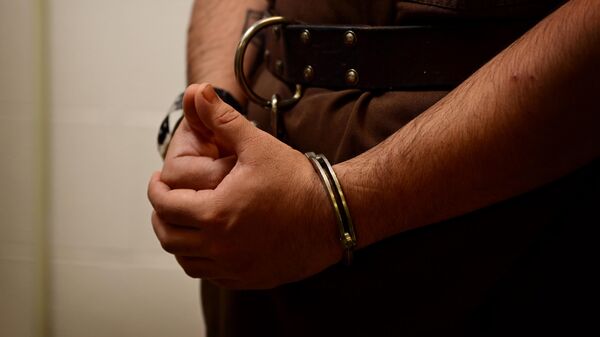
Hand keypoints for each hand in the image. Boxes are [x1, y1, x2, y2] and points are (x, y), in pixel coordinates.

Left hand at [148, 84, 340, 288]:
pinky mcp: (249, 278)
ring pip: (186, 260)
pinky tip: (210, 242)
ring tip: (185, 221)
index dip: (156, 190)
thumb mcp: (257, 145)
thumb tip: (199, 91)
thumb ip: (222, 119)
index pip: (164, 206)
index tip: (158, 181)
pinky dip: (201, 258)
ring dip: (179, 240)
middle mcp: (220, 247)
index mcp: (215, 213)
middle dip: (161, 216)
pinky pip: (210, 274)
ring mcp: (234, 267)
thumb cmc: (297, 181)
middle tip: (167, 200)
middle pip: (168, 237)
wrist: (335, 215)